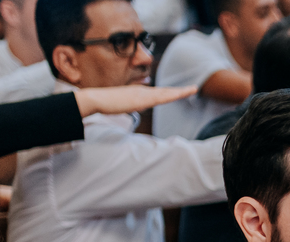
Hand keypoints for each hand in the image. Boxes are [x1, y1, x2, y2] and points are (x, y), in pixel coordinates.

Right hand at [73, 85, 195, 117]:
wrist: (96, 99)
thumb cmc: (107, 103)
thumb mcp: (124, 104)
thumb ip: (132, 104)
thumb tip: (138, 105)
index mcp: (140, 93)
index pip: (159, 93)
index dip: (171, 92)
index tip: (182, 92)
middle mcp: (142, 91)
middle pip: (165, 91)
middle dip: (179, 90)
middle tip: (193, 88)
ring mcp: (141, 94)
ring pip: (164, 93)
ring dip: (178, 92)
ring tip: (192, 89)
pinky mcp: (139, 99)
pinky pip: (158, 98)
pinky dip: (169, 95)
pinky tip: (178, 95)